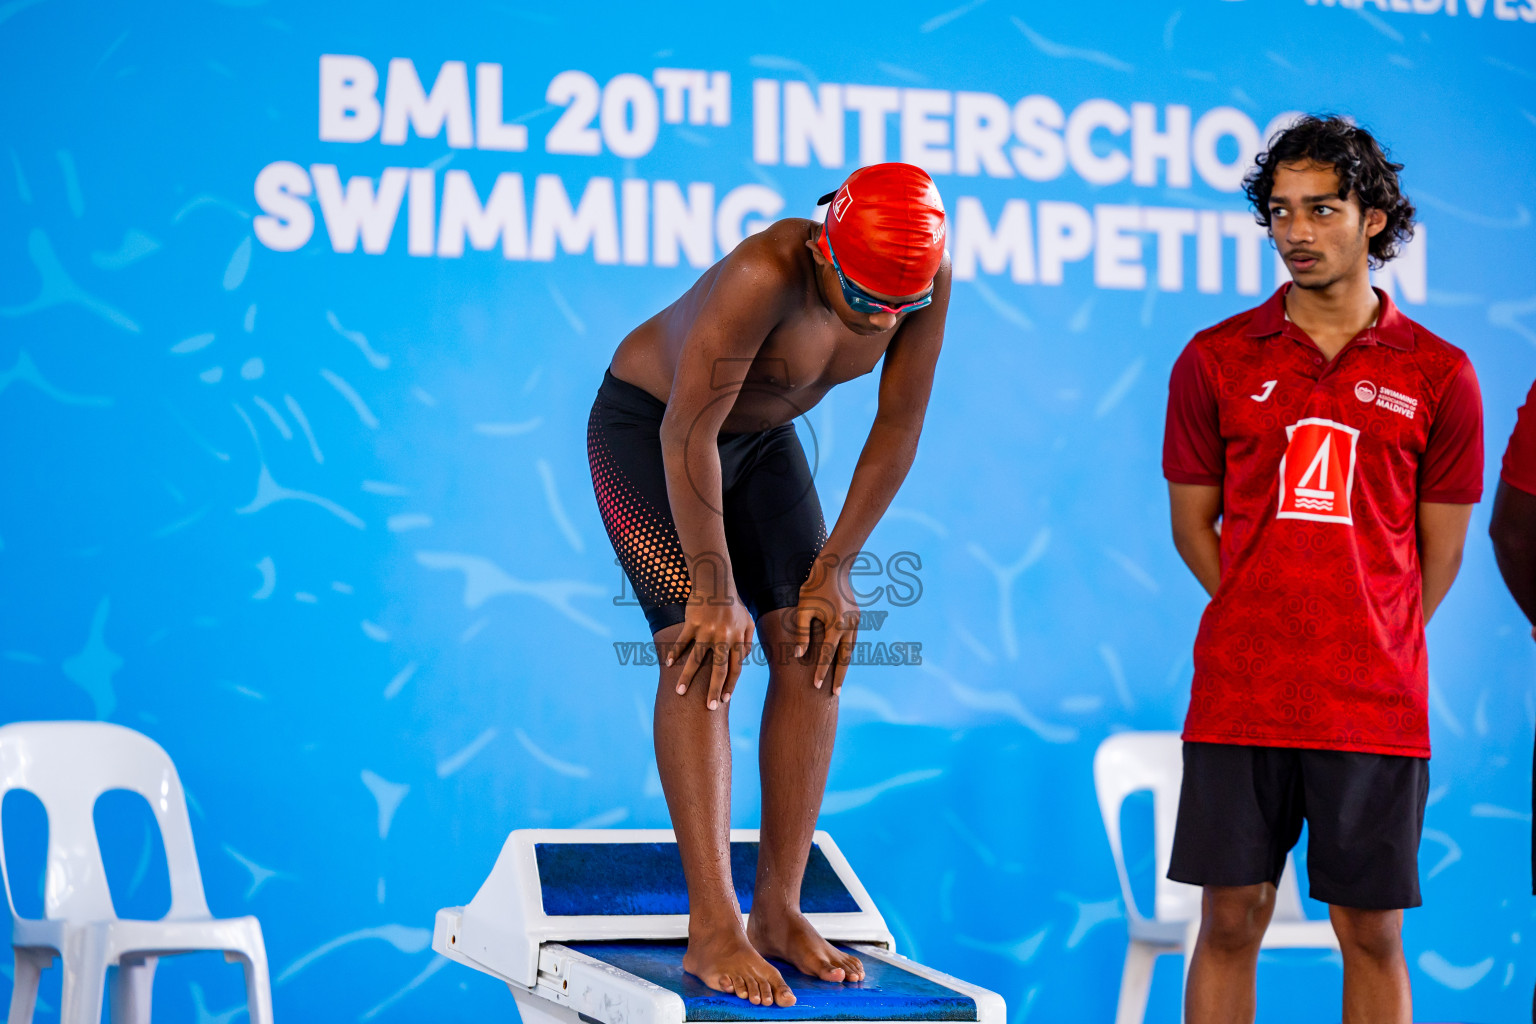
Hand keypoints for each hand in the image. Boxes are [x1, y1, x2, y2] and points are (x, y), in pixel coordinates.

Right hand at [669, 594, 753, 710]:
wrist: (717, 582)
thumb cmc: (733, 604)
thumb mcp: (748, 621)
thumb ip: (747, 642)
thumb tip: (742, 662)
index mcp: (738, 639)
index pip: (736, 668)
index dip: (730, 685)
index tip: (724, 699)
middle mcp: (724, 637)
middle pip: (719, 669)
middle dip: (714, 690)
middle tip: (709, 707)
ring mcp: (707, 631)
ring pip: (696, 659)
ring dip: (687, 677)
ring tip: (680, 692)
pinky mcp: (692, 623)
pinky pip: (682, 642)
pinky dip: (674, 653)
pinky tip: (668, 664)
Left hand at [791, 555, 859, 693]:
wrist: (834, 568)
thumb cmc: (813, 588)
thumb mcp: (803, 610)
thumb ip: (801, 633)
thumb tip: (798, 654)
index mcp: (835, 626)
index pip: (827, 655)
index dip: (821, 671)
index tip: (816, 686)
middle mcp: (848, 627)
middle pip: (844, 658)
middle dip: (839, 677)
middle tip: (835, 694)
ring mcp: (855, 622)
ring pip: (851, 650)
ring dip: (845, 666)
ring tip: (839, 681)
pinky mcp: (857, 618)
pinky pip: (852, 640)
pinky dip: (848, 652)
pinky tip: (842, 660)